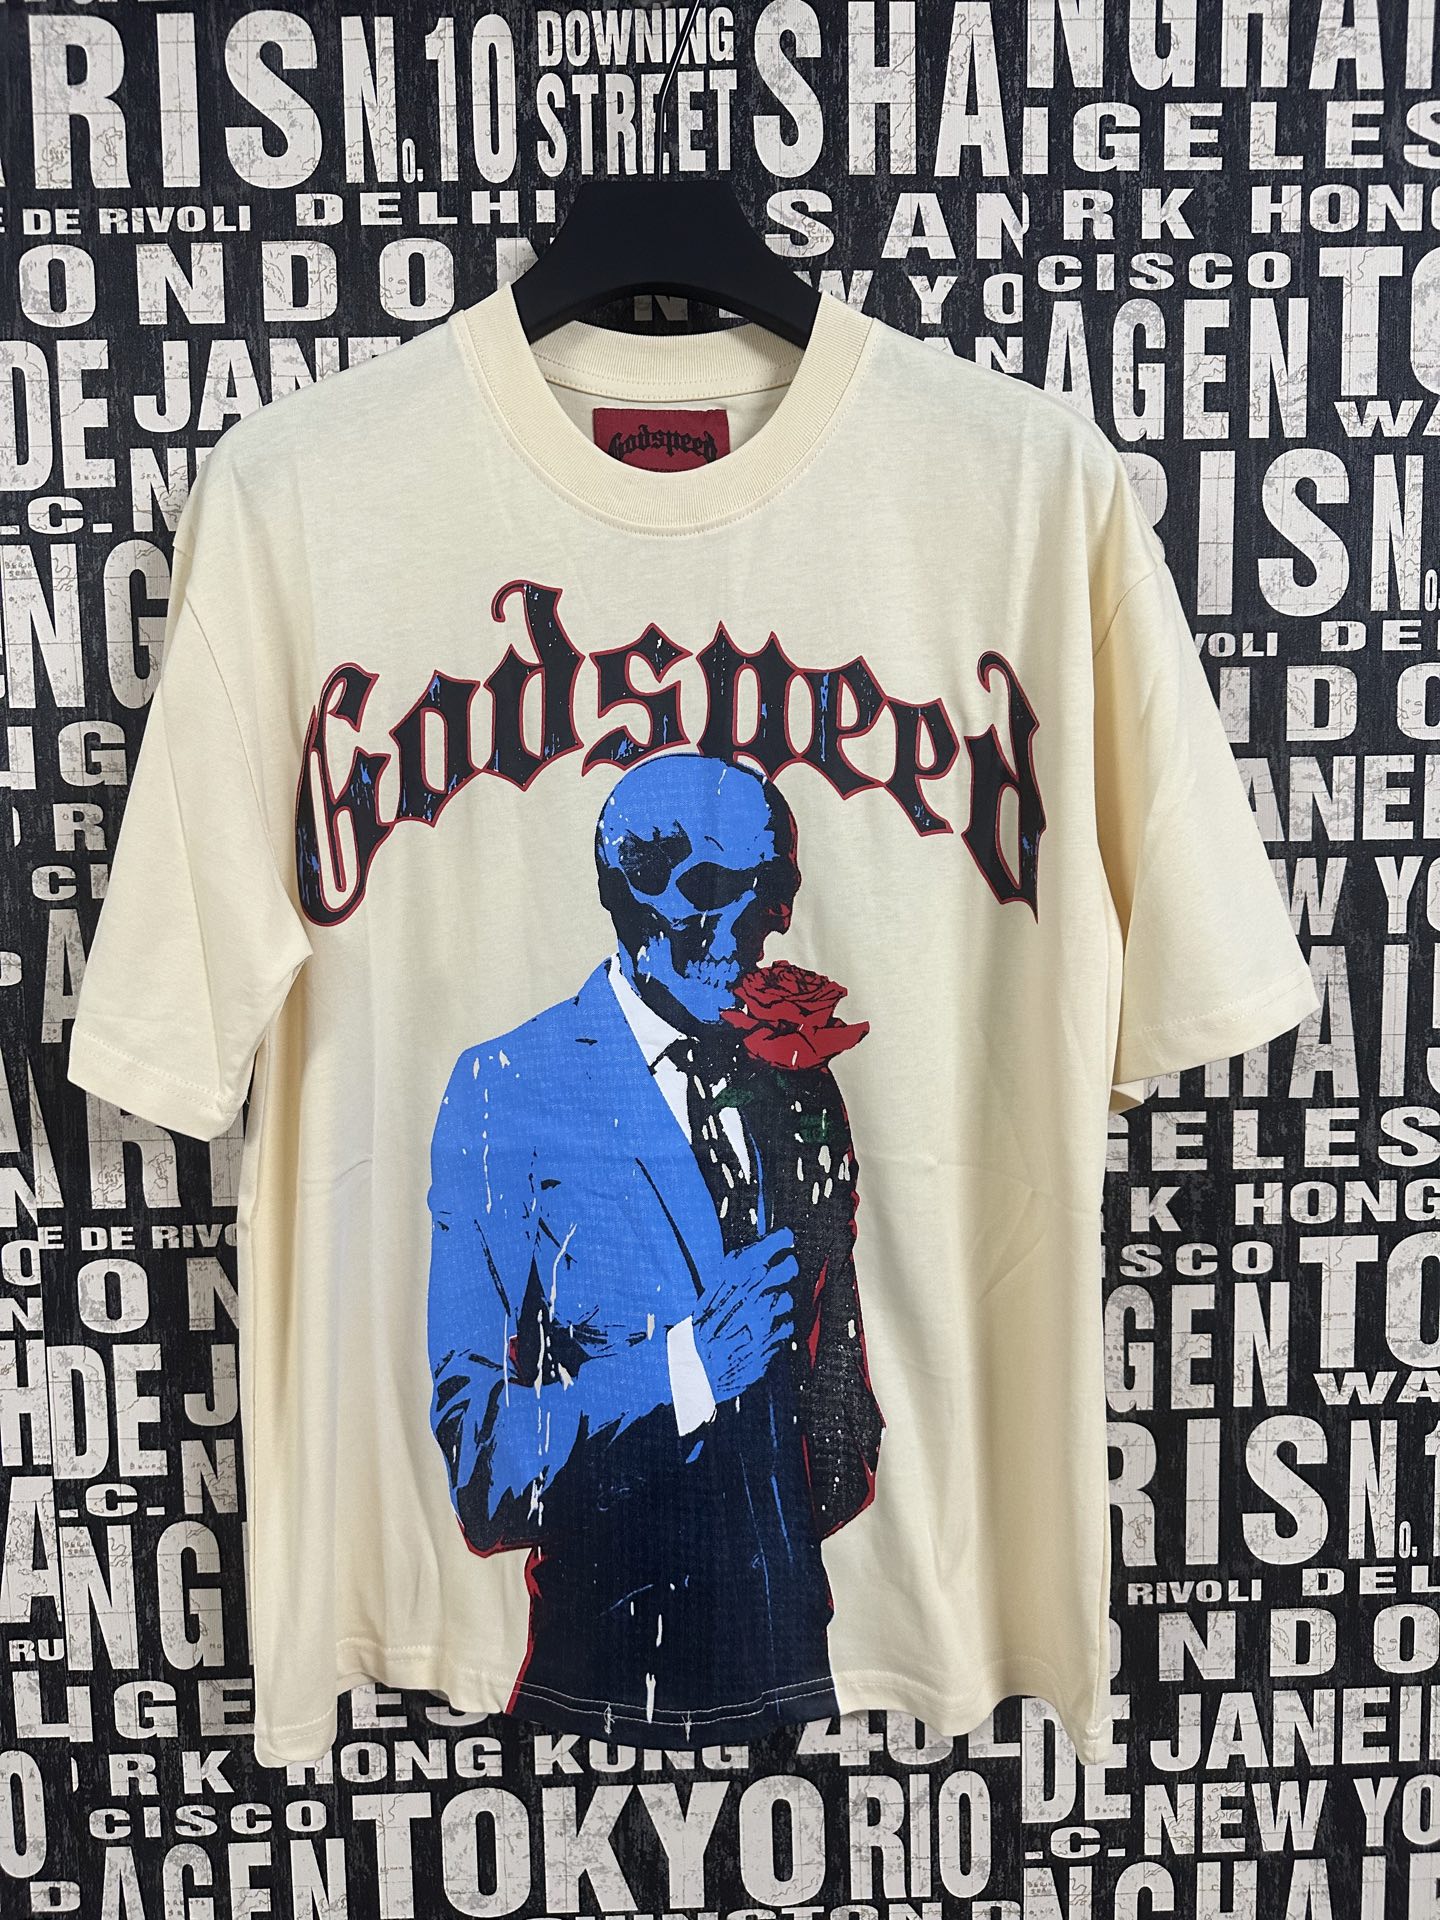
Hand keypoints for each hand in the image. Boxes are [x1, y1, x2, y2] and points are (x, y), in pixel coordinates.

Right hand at [692, 1227, 797, 1400]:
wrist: (699, 1370)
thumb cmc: (703, 1329)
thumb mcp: (710, 1292)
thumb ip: (736, 1270)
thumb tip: (763, 1251)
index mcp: (735, 1273)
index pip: (776, 1242)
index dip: (781, 1241)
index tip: (785, 1242)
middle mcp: (753, 1289)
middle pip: (789, 1267)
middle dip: (785, 1271)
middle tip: (777, 1277)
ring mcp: (766, 1315)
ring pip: (789, 1297)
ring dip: (781, 1304)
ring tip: (761, 1314)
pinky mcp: (775, 1337)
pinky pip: (788, 1324)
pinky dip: (780, 1327)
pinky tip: (762, 1331)